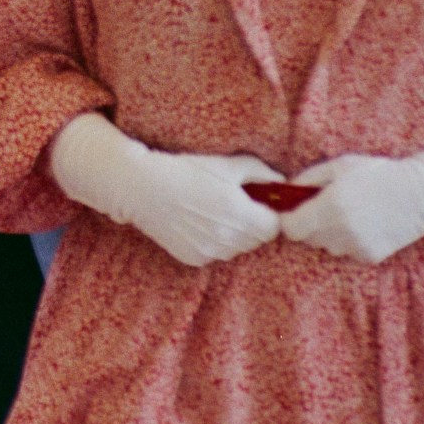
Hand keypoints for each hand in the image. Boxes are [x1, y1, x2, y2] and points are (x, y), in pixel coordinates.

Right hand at [50, 112, 281, 267]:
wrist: (142, 188)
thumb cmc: (185, 171)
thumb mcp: (226, 164)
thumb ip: (261, 172)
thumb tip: (282, 182)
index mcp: (240, 214)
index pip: (274, 227)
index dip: (268, 214)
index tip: (257, 203)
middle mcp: (227, 239)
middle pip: (257, 240)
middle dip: (253, 224)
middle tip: (234, 205)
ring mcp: (210, 252)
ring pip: (237, 249)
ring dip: (234, 235)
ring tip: (213, 213)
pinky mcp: (194, 258)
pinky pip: (216, 254)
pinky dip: (213, 242)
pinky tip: (197, 223)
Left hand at [282, 124, 423, 263]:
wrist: (422, 195)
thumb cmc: (378, 174)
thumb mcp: (340, 166)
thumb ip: (308, 178)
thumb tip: (285, 190)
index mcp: (330, 206)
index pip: (290, 228)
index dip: (289, 219)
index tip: (296, 211)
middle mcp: (341, 231)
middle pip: (306, 238)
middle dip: (309, 225)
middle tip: (325, 209)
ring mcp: (355, 246)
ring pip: (326, 246)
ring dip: (329, 234)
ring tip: (348, 215)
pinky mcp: (369, 256)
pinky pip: (345, 252)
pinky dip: (348, 242)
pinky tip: (364, 225)